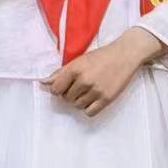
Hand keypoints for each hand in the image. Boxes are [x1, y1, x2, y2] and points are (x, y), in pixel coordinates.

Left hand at [41, 27, 164, 116]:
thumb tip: (43, 83)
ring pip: (77, 106)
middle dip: (70, 94)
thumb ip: (60, 73)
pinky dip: (89, 108)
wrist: (124, 55)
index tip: (64, 87)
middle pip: (67, 99)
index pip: (55, 90)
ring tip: (89, 90)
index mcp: (74, 69)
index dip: (58, 90)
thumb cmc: (100, 56)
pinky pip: (89, 112)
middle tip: (80, 86)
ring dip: (80, 101)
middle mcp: (84, 80)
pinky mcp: (106, 99)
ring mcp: (95, 90)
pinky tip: (94, 98)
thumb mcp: (79, 61)